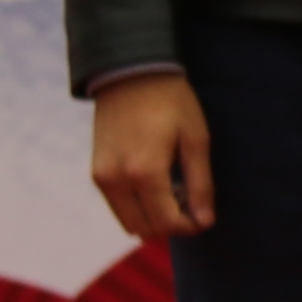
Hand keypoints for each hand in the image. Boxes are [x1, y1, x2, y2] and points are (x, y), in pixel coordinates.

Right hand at [89, 70, 214, 239]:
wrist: (130, 71)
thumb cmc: (171, 102)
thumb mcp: (196, 139)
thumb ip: (200, 184)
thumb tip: (205, 222)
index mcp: (145, 171)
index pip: (167, 222)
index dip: (190, 227)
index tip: (204, 216)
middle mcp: (117, 179)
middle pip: (146, 229)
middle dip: (171, 224)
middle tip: (190, 201)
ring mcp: (102, 177)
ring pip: (129, 222)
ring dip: (153, 218)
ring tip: (173, 190)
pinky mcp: (95, 172)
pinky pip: (117, 206)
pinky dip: (137, 207)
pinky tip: (155, 182)